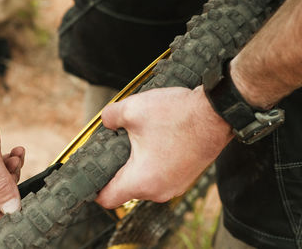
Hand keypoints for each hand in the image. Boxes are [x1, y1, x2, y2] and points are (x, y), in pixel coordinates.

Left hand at [96, 86, 232, 207]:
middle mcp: (159, 191)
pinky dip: (154, 163)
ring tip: (139, 140)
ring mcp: (175, 186)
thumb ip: (109, 117)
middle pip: (125, 188)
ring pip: (144, 182)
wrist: (217, 113)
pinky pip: (160, 176)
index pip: (107, 198)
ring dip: (138, 165)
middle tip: (115, 147)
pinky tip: (157, 142)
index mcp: (142, 181)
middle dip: (118, 169)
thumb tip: (106, 121)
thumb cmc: (179, 115)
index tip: (92, 174)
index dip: (94, 188)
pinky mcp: (186, 178)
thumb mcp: (133, 109)